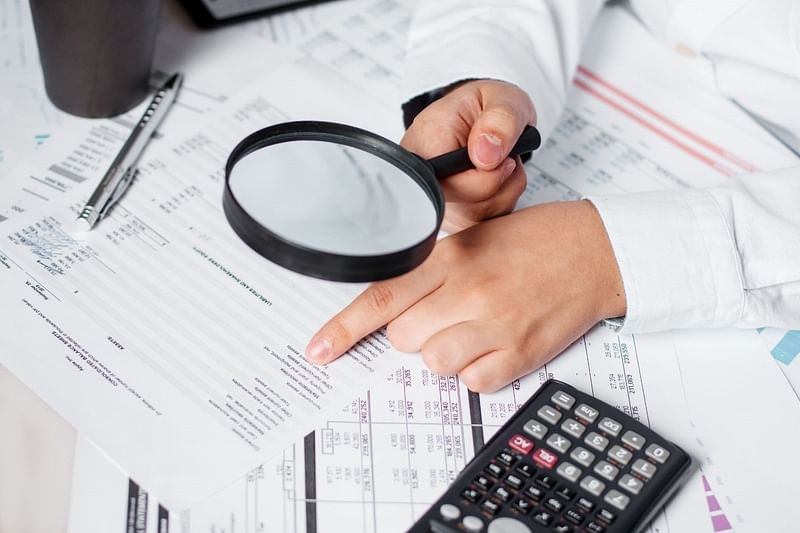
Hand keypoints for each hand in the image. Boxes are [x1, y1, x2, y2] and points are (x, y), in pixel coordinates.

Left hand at [305, 201, 625, 392]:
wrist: (594, 252)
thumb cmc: (533, 242)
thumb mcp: (473, 238)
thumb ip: (431, 271)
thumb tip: (394, 311)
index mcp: (449, 257)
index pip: (382, 298)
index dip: (344, 328)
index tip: (319, 350)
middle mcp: (467, 291)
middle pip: (403, 339)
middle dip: (415, 332)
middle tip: (444, 314)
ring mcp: (494, 324)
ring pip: (435, 364)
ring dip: (447, 351)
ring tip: (474, 327)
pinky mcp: (520, 354)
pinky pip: (473, 383)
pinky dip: (478, 370)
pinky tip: (495, 343)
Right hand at [402, 79, 535, 232]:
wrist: (481, 118)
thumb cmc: (485, 108)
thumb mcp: (501, 98)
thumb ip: (500, 120)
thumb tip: (487, 156)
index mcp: (424, 145)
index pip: (454, 185)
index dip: (488, 175)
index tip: (500, 153)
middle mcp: (424, 181)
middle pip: (470, 207)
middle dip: (501, 182)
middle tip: (503, 154)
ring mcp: (439, 204)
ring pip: (484, 218)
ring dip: (506, 191)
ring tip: (499, 163)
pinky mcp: (454, 219)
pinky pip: (488, 223)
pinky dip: (503, 202)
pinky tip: (496, 180)